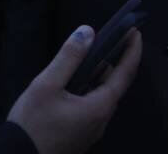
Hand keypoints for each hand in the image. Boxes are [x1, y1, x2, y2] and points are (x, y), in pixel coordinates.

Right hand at [6, 25, 142, 153]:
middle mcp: (101, 121)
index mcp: (100, 107)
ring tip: (84, 59)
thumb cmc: (32, 124)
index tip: (135, 31)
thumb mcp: (46, 85)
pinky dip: (88, 90)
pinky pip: (90, 108)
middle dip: (112, 62)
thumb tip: (88, 32)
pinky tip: (72, 84)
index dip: (132, 50)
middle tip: (105, 41)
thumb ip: (68, 58)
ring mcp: (91, 131)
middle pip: (113, 85)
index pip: (126, 73)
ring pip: (101, 96)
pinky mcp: (79, 137)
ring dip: (97, 77)